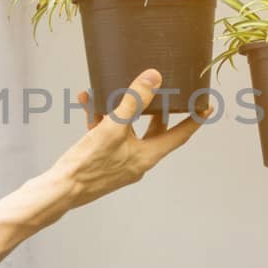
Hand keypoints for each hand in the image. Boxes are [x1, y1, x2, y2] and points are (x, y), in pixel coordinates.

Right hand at [46, 70, 208, 212]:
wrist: (59, 190)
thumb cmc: (88, 163)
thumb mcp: (113, 128)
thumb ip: (134, 101)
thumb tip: (154, 78)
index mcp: (147, 156)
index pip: (179, 135)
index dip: (194, 120)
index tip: (208, 106)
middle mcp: (137, 160)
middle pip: (155, 131)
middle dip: (157, 109)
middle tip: (165, 91)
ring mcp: (119, 162)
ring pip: (128, 130)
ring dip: (122, 108)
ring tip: (114, 88)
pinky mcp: (102, 161)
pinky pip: (107, 135)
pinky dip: (100, 118)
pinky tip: (87, 100)